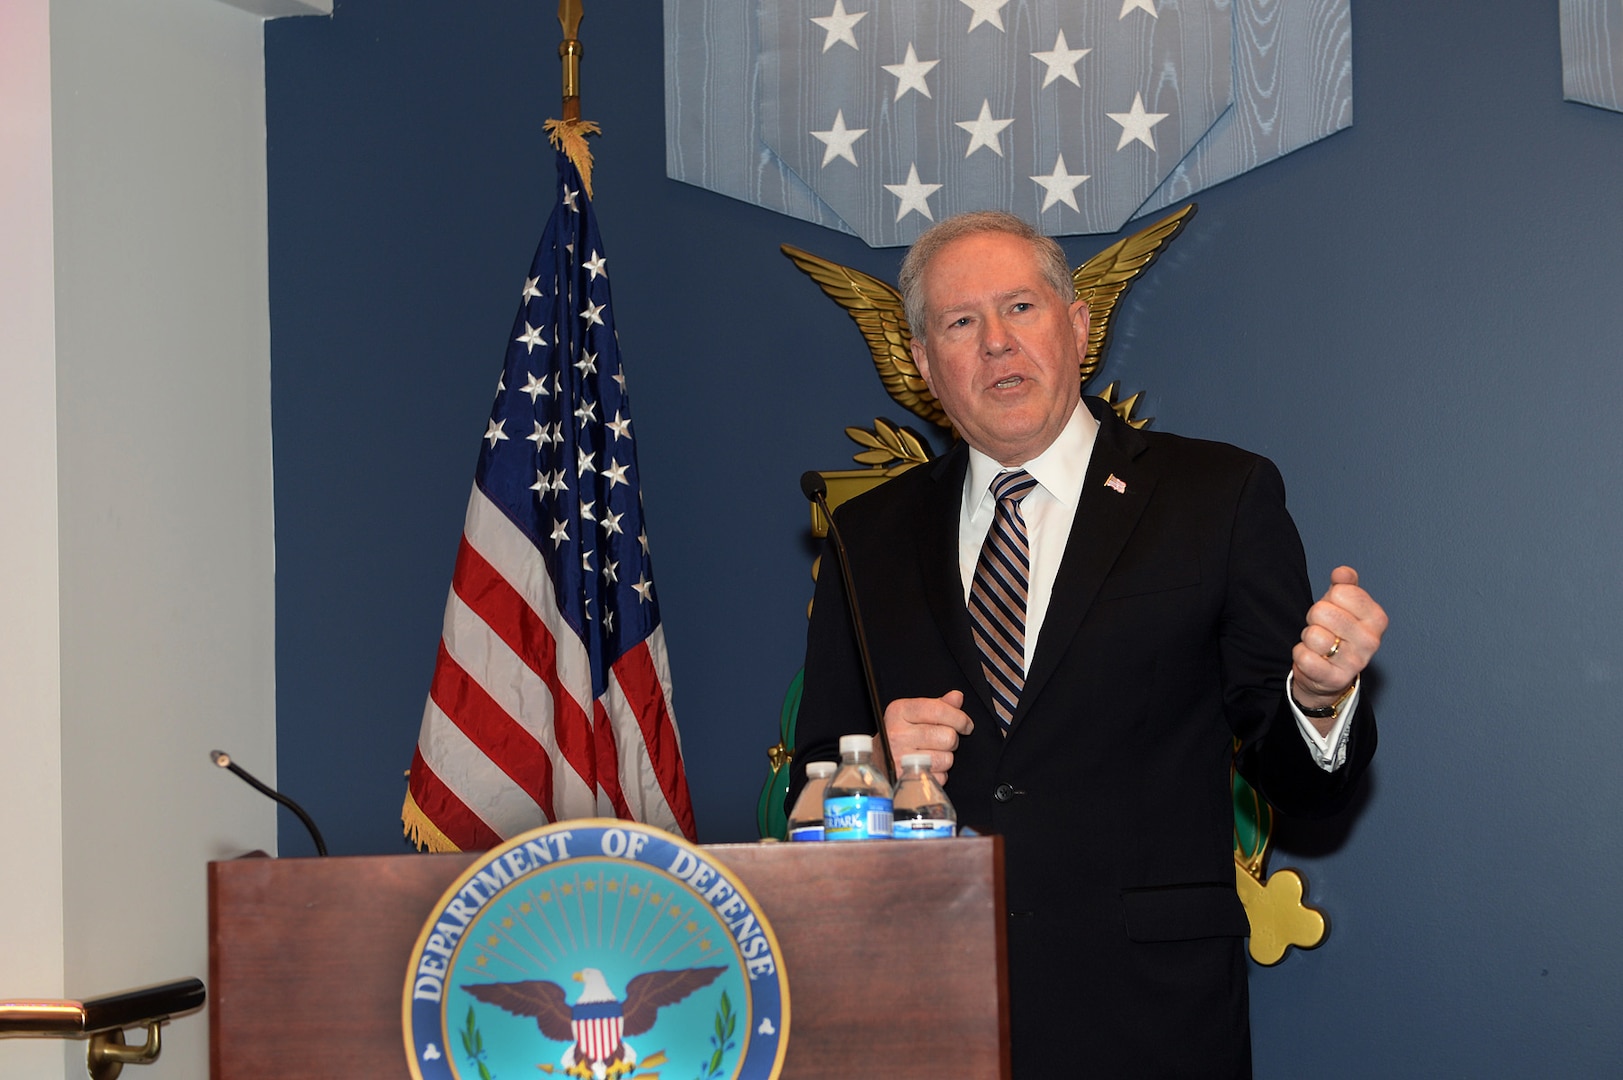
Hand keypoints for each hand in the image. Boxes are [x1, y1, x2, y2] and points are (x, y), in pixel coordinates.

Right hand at [883, 690, 973, 784]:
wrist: (876, 762)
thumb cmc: (897, 735)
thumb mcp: (912, 714)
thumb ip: (937, 705)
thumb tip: (957, 698)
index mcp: (899, 711)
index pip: (939, 710)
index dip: (960, 718)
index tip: (966, 725)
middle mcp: (897, 733)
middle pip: (948, 736)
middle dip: (951, 739)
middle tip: (941, 740)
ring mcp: (901, 758)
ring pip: (947, 758)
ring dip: (945, 758)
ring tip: (932, 753)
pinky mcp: (907, 779)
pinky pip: (940, 777)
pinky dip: (939, 774)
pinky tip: (927, 767)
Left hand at [1292, 566, 1388, 720]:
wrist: (1330, 674)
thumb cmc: (1337, 632)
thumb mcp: (1344, 605)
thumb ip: (1345, 584)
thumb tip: (1342, 572)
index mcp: (1377, 618)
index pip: (1341, 591)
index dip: (1329, 598)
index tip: (1335, 611)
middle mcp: (1371, 641)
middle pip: (1322, 611)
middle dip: (1315, 618)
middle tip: (1324, 629)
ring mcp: (1354, 663)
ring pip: (1313, 635)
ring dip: (1308, 638)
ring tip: (1319, 645)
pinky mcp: (1334, 680)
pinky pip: (1303, 657)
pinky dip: (1301, 654)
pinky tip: (1314, 659)